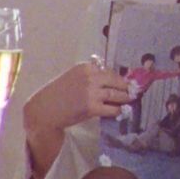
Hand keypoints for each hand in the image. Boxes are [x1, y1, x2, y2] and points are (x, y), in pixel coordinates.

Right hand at [24, 58, 129, 178]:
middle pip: (115, 81)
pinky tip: (120, 111)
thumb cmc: (57, 94)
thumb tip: (107, 81)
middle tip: (134, 90)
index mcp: (85, 67)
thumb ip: (88, 77)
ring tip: (130, 99)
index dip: (118, 78)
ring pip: (115, 94)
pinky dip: (118, 110)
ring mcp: (92, 92)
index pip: (108, 71)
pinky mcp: (92, 107)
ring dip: (125, 98)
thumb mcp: (72, 77)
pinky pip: (111, 109)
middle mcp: (90, 77)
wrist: (45, 109)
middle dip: (126, 86)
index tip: (125, 81)